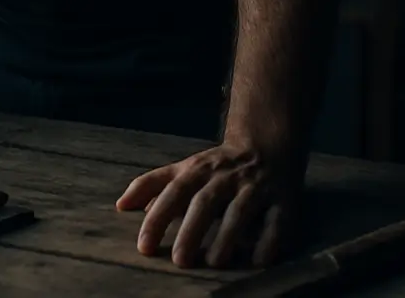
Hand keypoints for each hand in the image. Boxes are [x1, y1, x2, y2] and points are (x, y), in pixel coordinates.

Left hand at [115, 141, 302, 268]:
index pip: (172, 194)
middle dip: (191, 232)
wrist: (266, 142)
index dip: (157, 220)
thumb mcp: (183, 168)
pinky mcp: (283, 200)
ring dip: (227, 238)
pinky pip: (277, 221)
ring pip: (240, 212)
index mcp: (196, 171)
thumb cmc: (216, 165)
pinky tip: (258, 261)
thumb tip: (121, 205)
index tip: (143, 247)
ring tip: (214, 262)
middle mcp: (224, 178)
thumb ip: (152, 185)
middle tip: (179, 261)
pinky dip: (269, 240)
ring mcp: (254, 188)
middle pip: (204, 204)